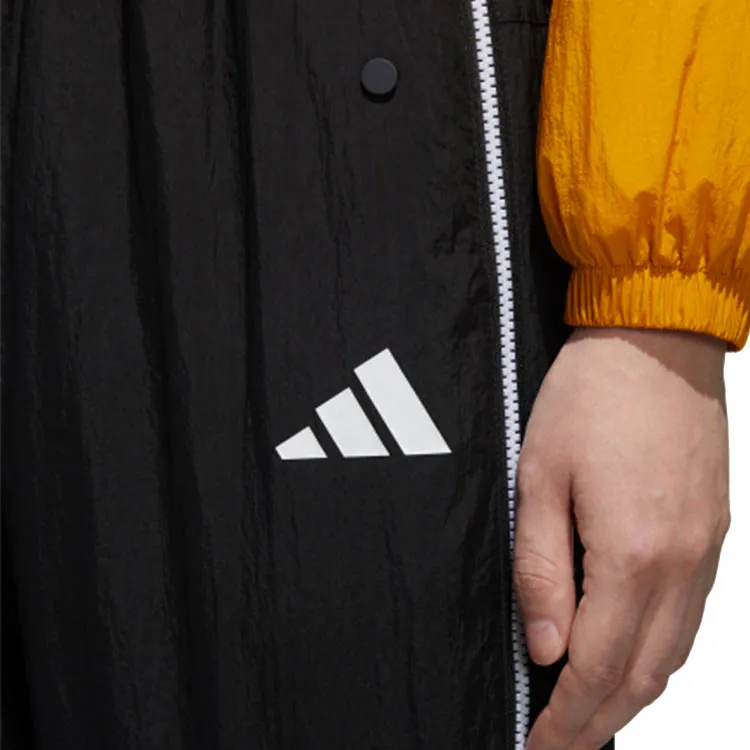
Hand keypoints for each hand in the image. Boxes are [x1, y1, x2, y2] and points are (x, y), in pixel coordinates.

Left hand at [515, 327, 730, 749]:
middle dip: (597, 722)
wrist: (655, 342)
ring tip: (589, 713)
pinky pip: (691, 616)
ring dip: (630, 694)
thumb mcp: (539, 478)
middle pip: (642, 677)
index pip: (598, 669)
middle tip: (558, 746)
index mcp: (632, 554)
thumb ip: (542, 569)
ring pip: (673, 654)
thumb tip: (546, 646)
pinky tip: (632, 655)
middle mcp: (681, 565)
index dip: (566, 719)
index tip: (537, 745)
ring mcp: (707, 550)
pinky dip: (658, 653)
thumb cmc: (591, 398)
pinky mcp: (713, 531)